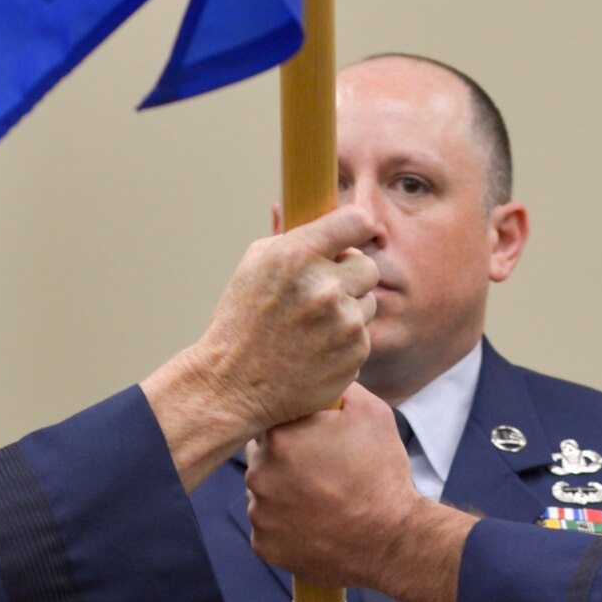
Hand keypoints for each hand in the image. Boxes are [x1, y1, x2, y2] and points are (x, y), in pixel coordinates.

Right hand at [144, 206, 378, 488]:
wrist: (232, 384)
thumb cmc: (242, 320)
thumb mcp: (255, 264)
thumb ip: (295, 237)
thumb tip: (329, 216)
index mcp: (297, 255)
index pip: (356, 221)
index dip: (357, 228)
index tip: (354, 236)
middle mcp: (325, 286)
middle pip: (367, 266)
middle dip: (349, 277)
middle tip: (322, 291)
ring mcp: (344, 323)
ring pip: (368, 303)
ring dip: (348, 311)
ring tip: (311, 326)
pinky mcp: (355, 354)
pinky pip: (364, 336)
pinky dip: (345, 342)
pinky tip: (315, 349)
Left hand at [247, 384, 475, 601]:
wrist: (391, 541)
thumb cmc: (381, 475)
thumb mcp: (372, 413)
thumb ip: (341, 388)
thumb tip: (326, 379)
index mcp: (278, 437)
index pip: (269, 420)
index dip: (292, 427)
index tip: (314, 439)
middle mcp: (258, 474)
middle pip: (262, 457)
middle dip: (285, 460)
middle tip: (321, 471)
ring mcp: (259, 513)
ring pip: (264, 493)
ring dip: (284, 493)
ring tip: (322, 500)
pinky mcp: (264, 545)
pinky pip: (269, 527)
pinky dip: (286, 526)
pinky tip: (315, 525)